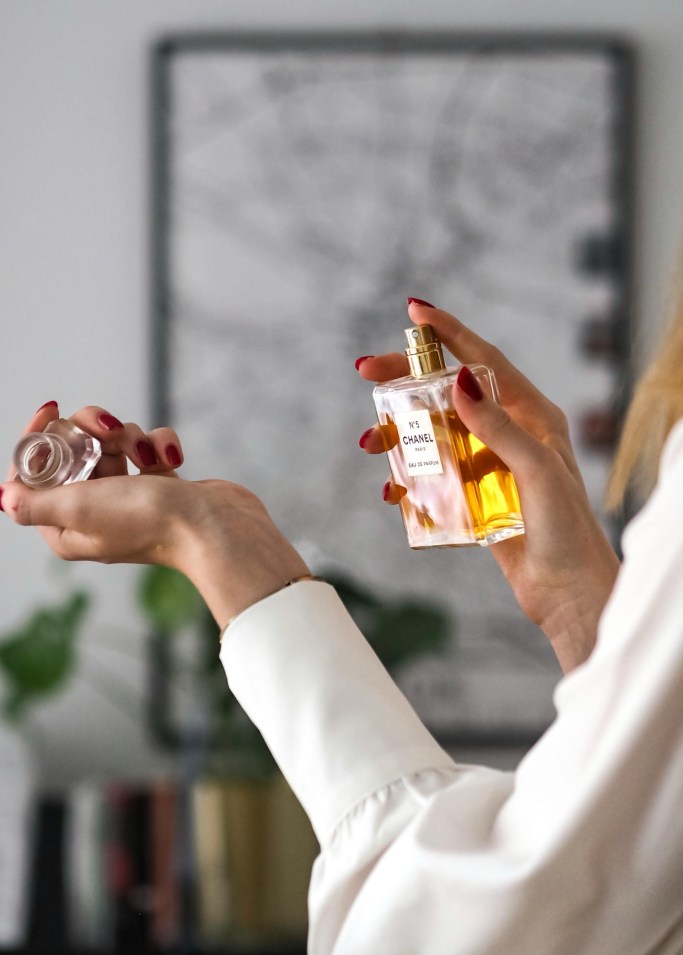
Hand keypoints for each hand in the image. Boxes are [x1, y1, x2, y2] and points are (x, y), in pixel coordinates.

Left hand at [2, 403, 308, 629]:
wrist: (215, 527)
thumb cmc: (149, 522)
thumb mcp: (79, 509)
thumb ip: (36, 503)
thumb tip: (3, 497)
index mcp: (66, 527)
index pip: (33, 476)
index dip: (38, 440)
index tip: (52, 412)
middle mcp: (93, 512)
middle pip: (72, 451)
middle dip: (91, 432)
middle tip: (107, 432)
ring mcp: (128, 496)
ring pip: (112, 442)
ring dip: (130, 437)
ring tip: (148, 456)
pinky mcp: (160, 483)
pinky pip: (148, 445)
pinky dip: (159, 444)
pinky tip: (172, 459)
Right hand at [357, 301, 619, 672]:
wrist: (567, 592)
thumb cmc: (566, 531)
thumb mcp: (536, 472)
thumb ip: (498, 427)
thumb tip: (459, 381)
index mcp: (533, 416)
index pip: (485, 361)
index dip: (450, 333)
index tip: (415, 311)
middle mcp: (511, 434)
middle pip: (449, 393)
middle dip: (406, 382)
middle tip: (366, 374)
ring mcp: (491, 466)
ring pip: (435, 435)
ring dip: (400, 436)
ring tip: (370, 443)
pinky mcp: (476, 498)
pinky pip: (435, 477)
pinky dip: (410, 480)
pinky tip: (394, 492)